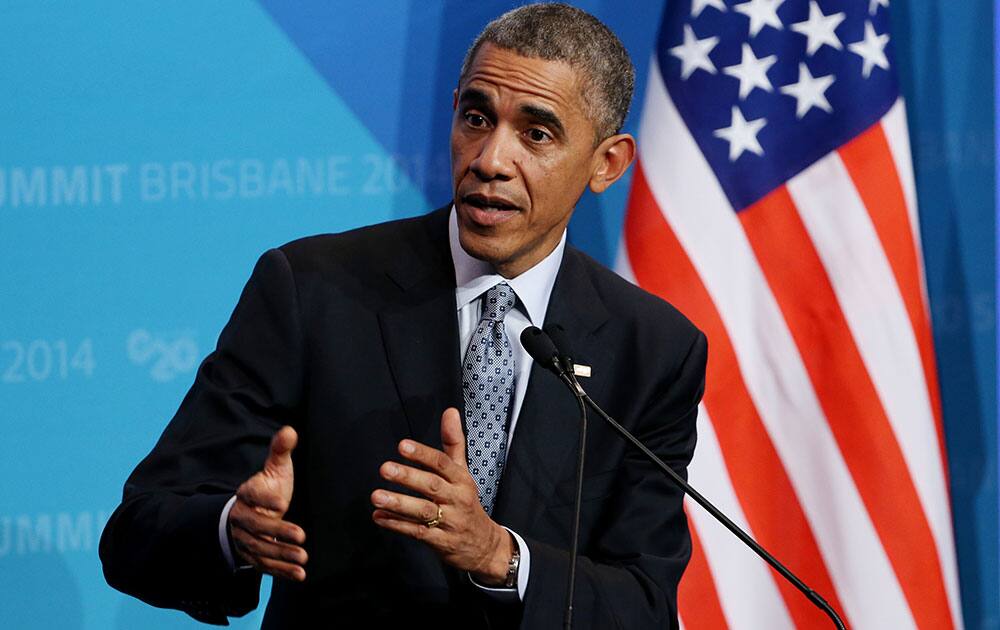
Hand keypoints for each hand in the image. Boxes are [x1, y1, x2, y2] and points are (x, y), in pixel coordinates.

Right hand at [228, 426, 307, 580]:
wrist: (250, 511)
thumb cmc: (267, 487)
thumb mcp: (274, 468)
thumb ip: (280, 451)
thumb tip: (290, 431)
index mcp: (245, 495)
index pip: (251, 497)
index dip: (264, 500)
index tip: (282, 503)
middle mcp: (242, 519)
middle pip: (257, 527)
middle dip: (278, 532)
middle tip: (301, 535)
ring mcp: (246, 539)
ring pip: (261, 549)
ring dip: (282, 555)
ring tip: (304, 557)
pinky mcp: (254, 556)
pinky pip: (265, 565)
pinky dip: (282, 571)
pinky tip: (300, 574)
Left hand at [371, 408, 513, 584]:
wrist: (484, 544)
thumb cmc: (466, 501)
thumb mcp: (463, 472)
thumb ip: (453, 442)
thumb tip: (450, 411)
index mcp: (461, 480)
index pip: (442, 464)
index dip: (423, 454)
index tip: (402, 445)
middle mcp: (457, 499)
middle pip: (432, 486)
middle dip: (408, 477)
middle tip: (384, 468)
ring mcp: (450, 522)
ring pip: (423, 511)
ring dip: (399, 504)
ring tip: (376, 496)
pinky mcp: (441, 542)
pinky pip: (418, 533)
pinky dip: (398, 525)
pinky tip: (379, 516)